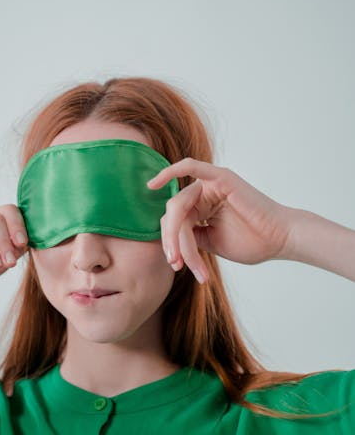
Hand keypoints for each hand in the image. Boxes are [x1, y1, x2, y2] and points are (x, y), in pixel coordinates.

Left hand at [147, 158, 293, 282]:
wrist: (279, 240)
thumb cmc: (252, 242)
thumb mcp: (211, 243)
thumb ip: (190, 235)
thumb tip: (168, 237)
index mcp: (202, 206)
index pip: (175, 222)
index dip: (172, 244)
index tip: (178, 267)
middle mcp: (204, 193)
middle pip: (173, 215)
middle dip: (172, 242)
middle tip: (177, 265)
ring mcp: (212, 184)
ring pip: (178, 207)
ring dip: (176, 235)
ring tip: (184, 260)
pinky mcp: (220, 178)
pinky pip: (190, 167)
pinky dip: (170, 171)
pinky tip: (154, 184)